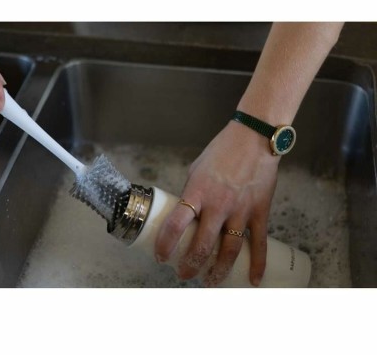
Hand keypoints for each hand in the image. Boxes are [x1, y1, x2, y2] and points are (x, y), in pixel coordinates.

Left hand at [155, 120, 279, 286]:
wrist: (253, 139)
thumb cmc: (221, 152)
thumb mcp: (197, 170)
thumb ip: (192, 193)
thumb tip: (186, 215)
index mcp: (197, 192)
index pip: (175, 225)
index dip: (165, 245)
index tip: (161, 257)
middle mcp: (218, 204)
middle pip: (203, 245)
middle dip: (191, 266)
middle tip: (184, 274)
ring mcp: (241, 210)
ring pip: (230, 250)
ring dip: (219, 271)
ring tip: (210, 282)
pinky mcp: (260, 211)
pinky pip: (260, 243)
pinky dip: (258, 264)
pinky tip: (254, 280)